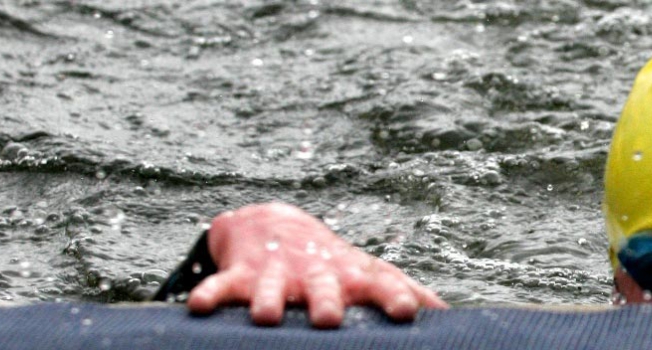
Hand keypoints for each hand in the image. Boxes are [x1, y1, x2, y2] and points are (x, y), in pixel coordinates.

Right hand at [185, 203, 448, 327]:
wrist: (275, 225)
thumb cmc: (333, 264)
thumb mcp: (370, 273)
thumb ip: (407, 291)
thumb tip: (451, 317)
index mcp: (353, 276)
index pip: (382, 284)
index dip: (396, 296)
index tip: (408, 313)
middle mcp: (317, 275)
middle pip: (325, 288)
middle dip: (327, 303)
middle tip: (328, 319)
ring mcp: (278, 274)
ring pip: (271, 289)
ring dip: (269, 302)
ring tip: (268, 317)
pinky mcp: (240, 276)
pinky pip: (222, 287)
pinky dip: (211, 295)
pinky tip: (200, 307)